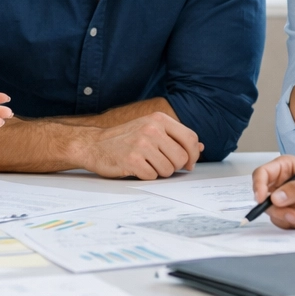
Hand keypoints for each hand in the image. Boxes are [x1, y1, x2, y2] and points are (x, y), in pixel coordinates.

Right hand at [72, 114, 202, 179]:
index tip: (189, 163)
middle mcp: (152, 129)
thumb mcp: (150, 130)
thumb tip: (200, 147)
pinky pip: (152, 176)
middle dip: (174, 166)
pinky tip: (136, 168)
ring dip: (159, 172)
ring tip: (145, 164)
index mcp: (159, 119)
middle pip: (181, 158)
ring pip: (168, 169)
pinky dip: (146, 176)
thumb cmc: (124, 139)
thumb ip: (175, 137)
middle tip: (160, 164)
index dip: (193, 154)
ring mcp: (141, 144)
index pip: (190, 138)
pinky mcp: (132, 160)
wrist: (94, 144)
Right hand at [252, 154, 294, 228]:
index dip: (258, 186)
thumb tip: (275, 198)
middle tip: (294, 215)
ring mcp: (287, 201)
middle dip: (279, 210)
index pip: (262, 174)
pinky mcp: (293, 215)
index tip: (261, 199)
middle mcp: (283, 185)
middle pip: (265, 199)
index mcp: (285, 168)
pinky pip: (286, 224)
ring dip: (292, 219)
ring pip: (275, 214)